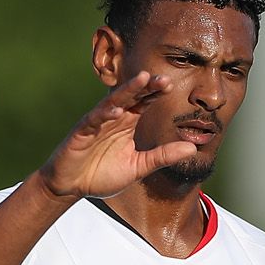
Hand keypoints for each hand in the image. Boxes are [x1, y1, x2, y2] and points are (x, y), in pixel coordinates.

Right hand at [38, 72, 195, 198]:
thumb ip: (162, 156)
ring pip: (113, 102)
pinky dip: (105, 114)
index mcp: (127, 123)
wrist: (71, 186)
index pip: (144, 102)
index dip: (155, 93)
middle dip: (146, 86)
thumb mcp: (138, 167)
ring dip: (128, 90)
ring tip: (142, 80)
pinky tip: (117, 110)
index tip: (171, 84)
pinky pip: (94, 120)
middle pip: (131, 96)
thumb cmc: (102, 174)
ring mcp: (97, 123)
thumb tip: (193, 148)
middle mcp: (113, 118)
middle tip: (163, 78)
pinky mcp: (82, 132)